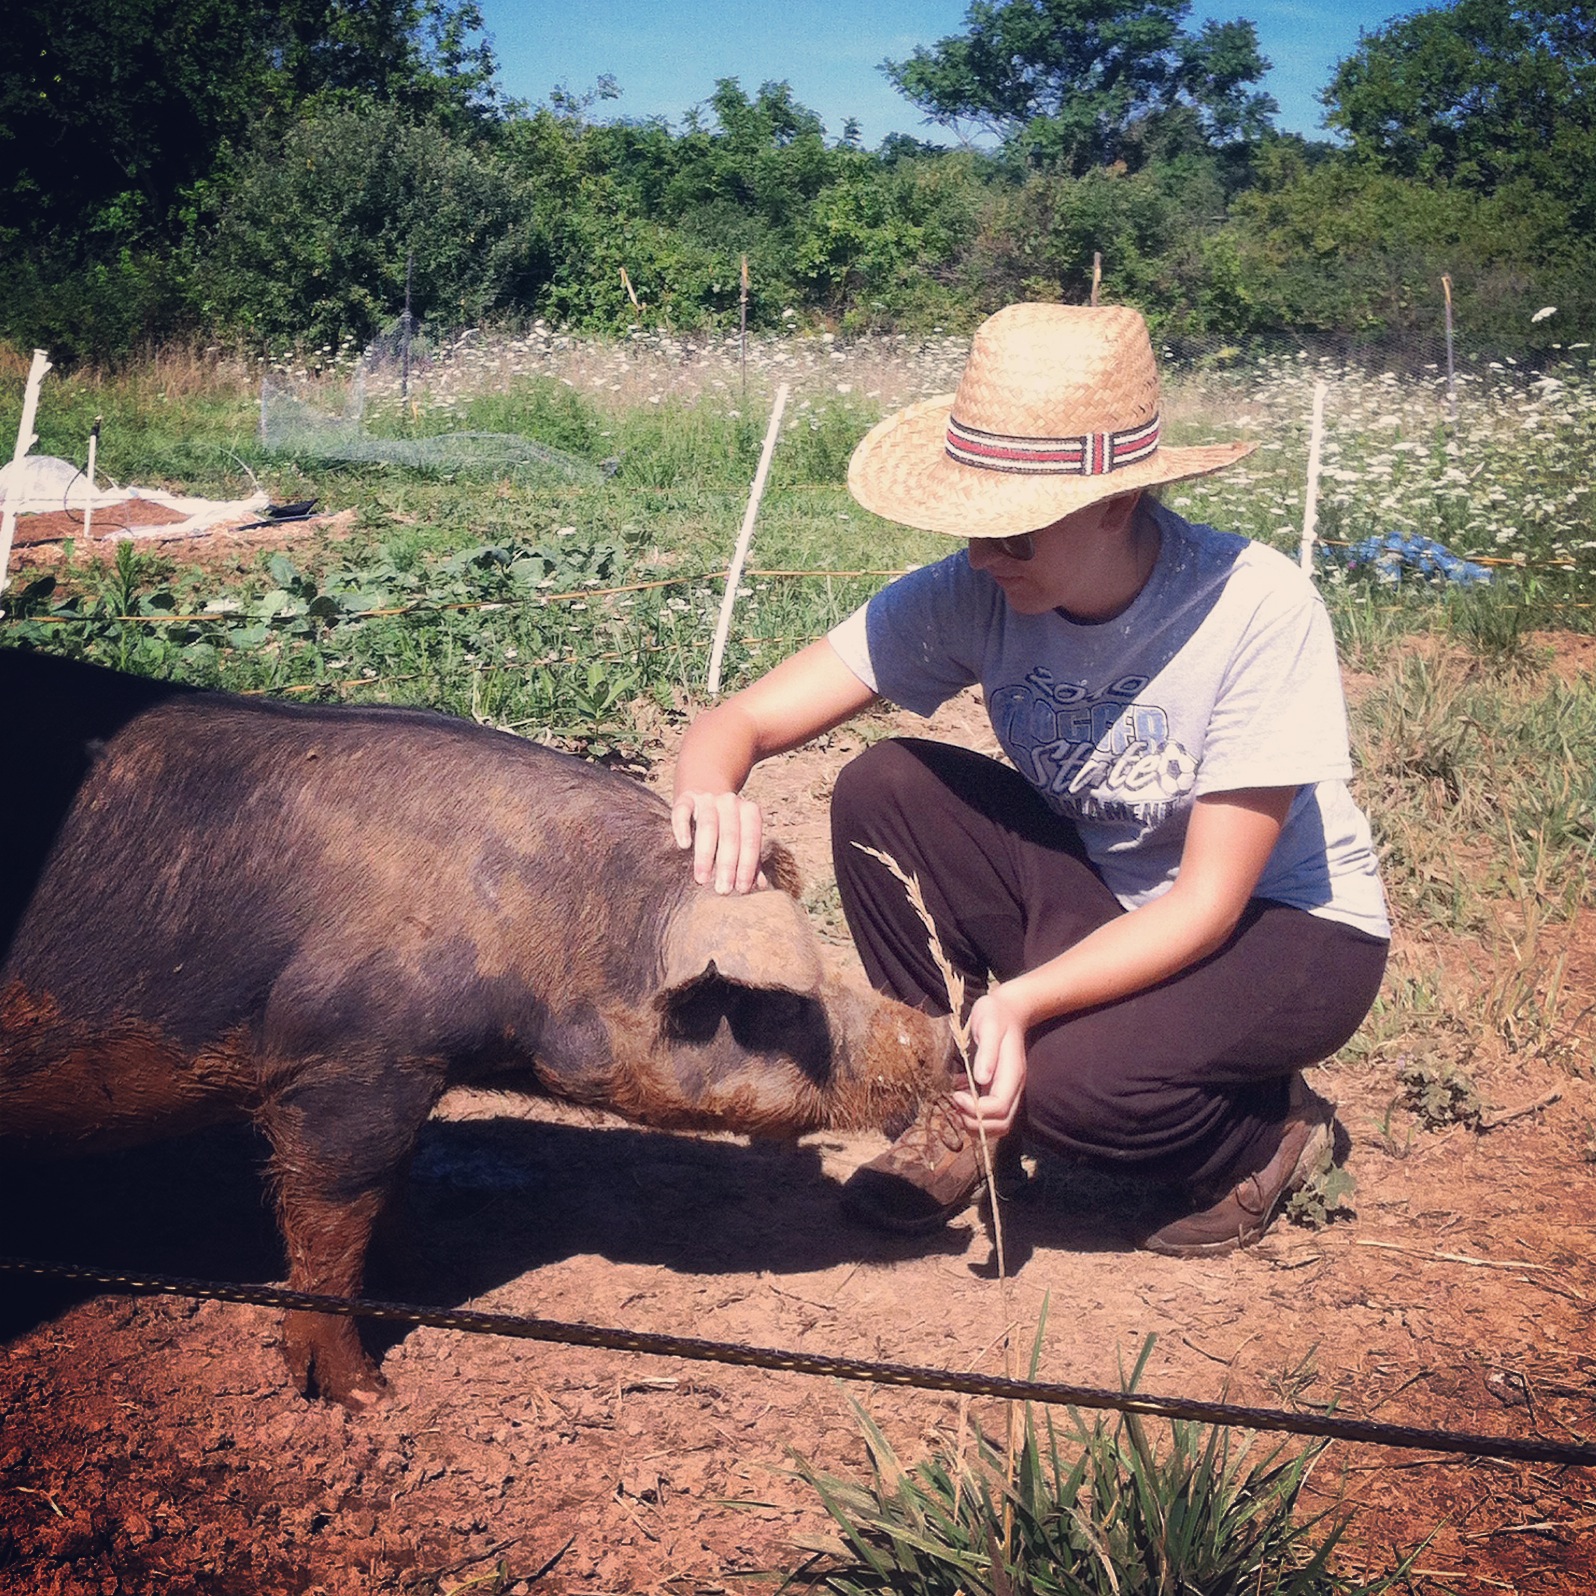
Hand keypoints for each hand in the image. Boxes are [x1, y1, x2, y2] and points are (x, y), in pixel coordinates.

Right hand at [670, 789, 766, 894]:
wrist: (704, 800)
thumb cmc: (726, 829)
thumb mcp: (741, 842)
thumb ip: (750, 861)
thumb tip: (759, 886)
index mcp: (749, 811)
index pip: (751, 839)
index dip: (747, 865)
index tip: (741, 889)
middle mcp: (730, 802)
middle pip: (730, 834)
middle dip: (727, 864)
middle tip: (722, 889)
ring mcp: (707, 799)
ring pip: (708, 825)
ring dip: (705, 854)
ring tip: (702, 879)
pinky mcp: (685, 799)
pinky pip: (682, 811)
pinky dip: (683, 828)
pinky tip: (684, 846)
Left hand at [949, 984, 1028, 1137]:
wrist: (1008, 1011)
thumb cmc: (995, 1015)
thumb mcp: (988, 1025)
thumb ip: (986, 1050)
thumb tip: (981, 1079)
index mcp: (1012, 1074)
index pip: (999, 1108)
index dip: (976, 1109)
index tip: (955, 1096)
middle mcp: (1013, 1087)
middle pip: (1002, 1124)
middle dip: (975, 1123)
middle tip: (953, 1107)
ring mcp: (1007, 1090)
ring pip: (997, 1124)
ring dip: (973, 1122)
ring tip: (953, 1105)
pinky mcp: (997, 1089)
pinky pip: (989, 1114)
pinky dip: (972, 1113)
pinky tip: (958, 1095)